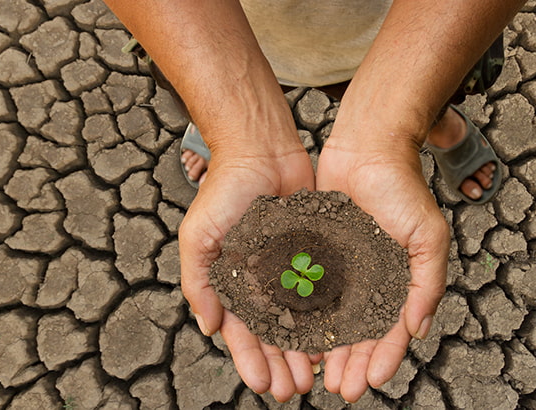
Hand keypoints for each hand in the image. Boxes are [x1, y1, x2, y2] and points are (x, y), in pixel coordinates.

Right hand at [179, 141, 319, 400]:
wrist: (261, 149)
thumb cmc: (224, 189)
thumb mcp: (199, 236)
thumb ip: (199, 282)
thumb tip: (210, 327)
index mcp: (231, 282)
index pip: (241, 332)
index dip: (250, 360)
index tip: (262, 385)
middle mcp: (261, 281)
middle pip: (272, 334)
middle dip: (281, 364)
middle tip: (294, 390)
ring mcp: (289, 269)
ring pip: (300, 319)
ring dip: (305, 349)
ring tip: (316, 375)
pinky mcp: (315, 253)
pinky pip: (323, 291)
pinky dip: (328, 316)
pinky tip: (336, 338)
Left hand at [315, 138, 449, 401]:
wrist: (367, 147)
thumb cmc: (403, 187)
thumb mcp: (428, 236)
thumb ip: (428, 283)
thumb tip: (419, 329)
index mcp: (400, 280)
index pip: (393, 330)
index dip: (384, 358)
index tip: (370, 382)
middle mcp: (371, 280)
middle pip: (361, 333)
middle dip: (352, 363)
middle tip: (339, 389)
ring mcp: (343, 269)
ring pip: (332, 319)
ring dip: (327, 349)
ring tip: (316, 376)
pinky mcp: (317, 254)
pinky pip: (309, 292)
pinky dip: (303, 317)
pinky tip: (294, 338)